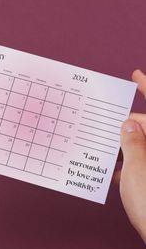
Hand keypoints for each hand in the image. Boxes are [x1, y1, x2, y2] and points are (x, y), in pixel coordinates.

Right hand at [115, 69, 145, 243]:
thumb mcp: (137, 169)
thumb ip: (132, 143)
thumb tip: (128, 125)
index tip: (135, 75)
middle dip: (128, 126)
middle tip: (108, 128)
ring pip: (141, 146)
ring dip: (125, 149)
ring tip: (107, 153)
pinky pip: (142, 161)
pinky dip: (130, 164)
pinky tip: (114, 173)